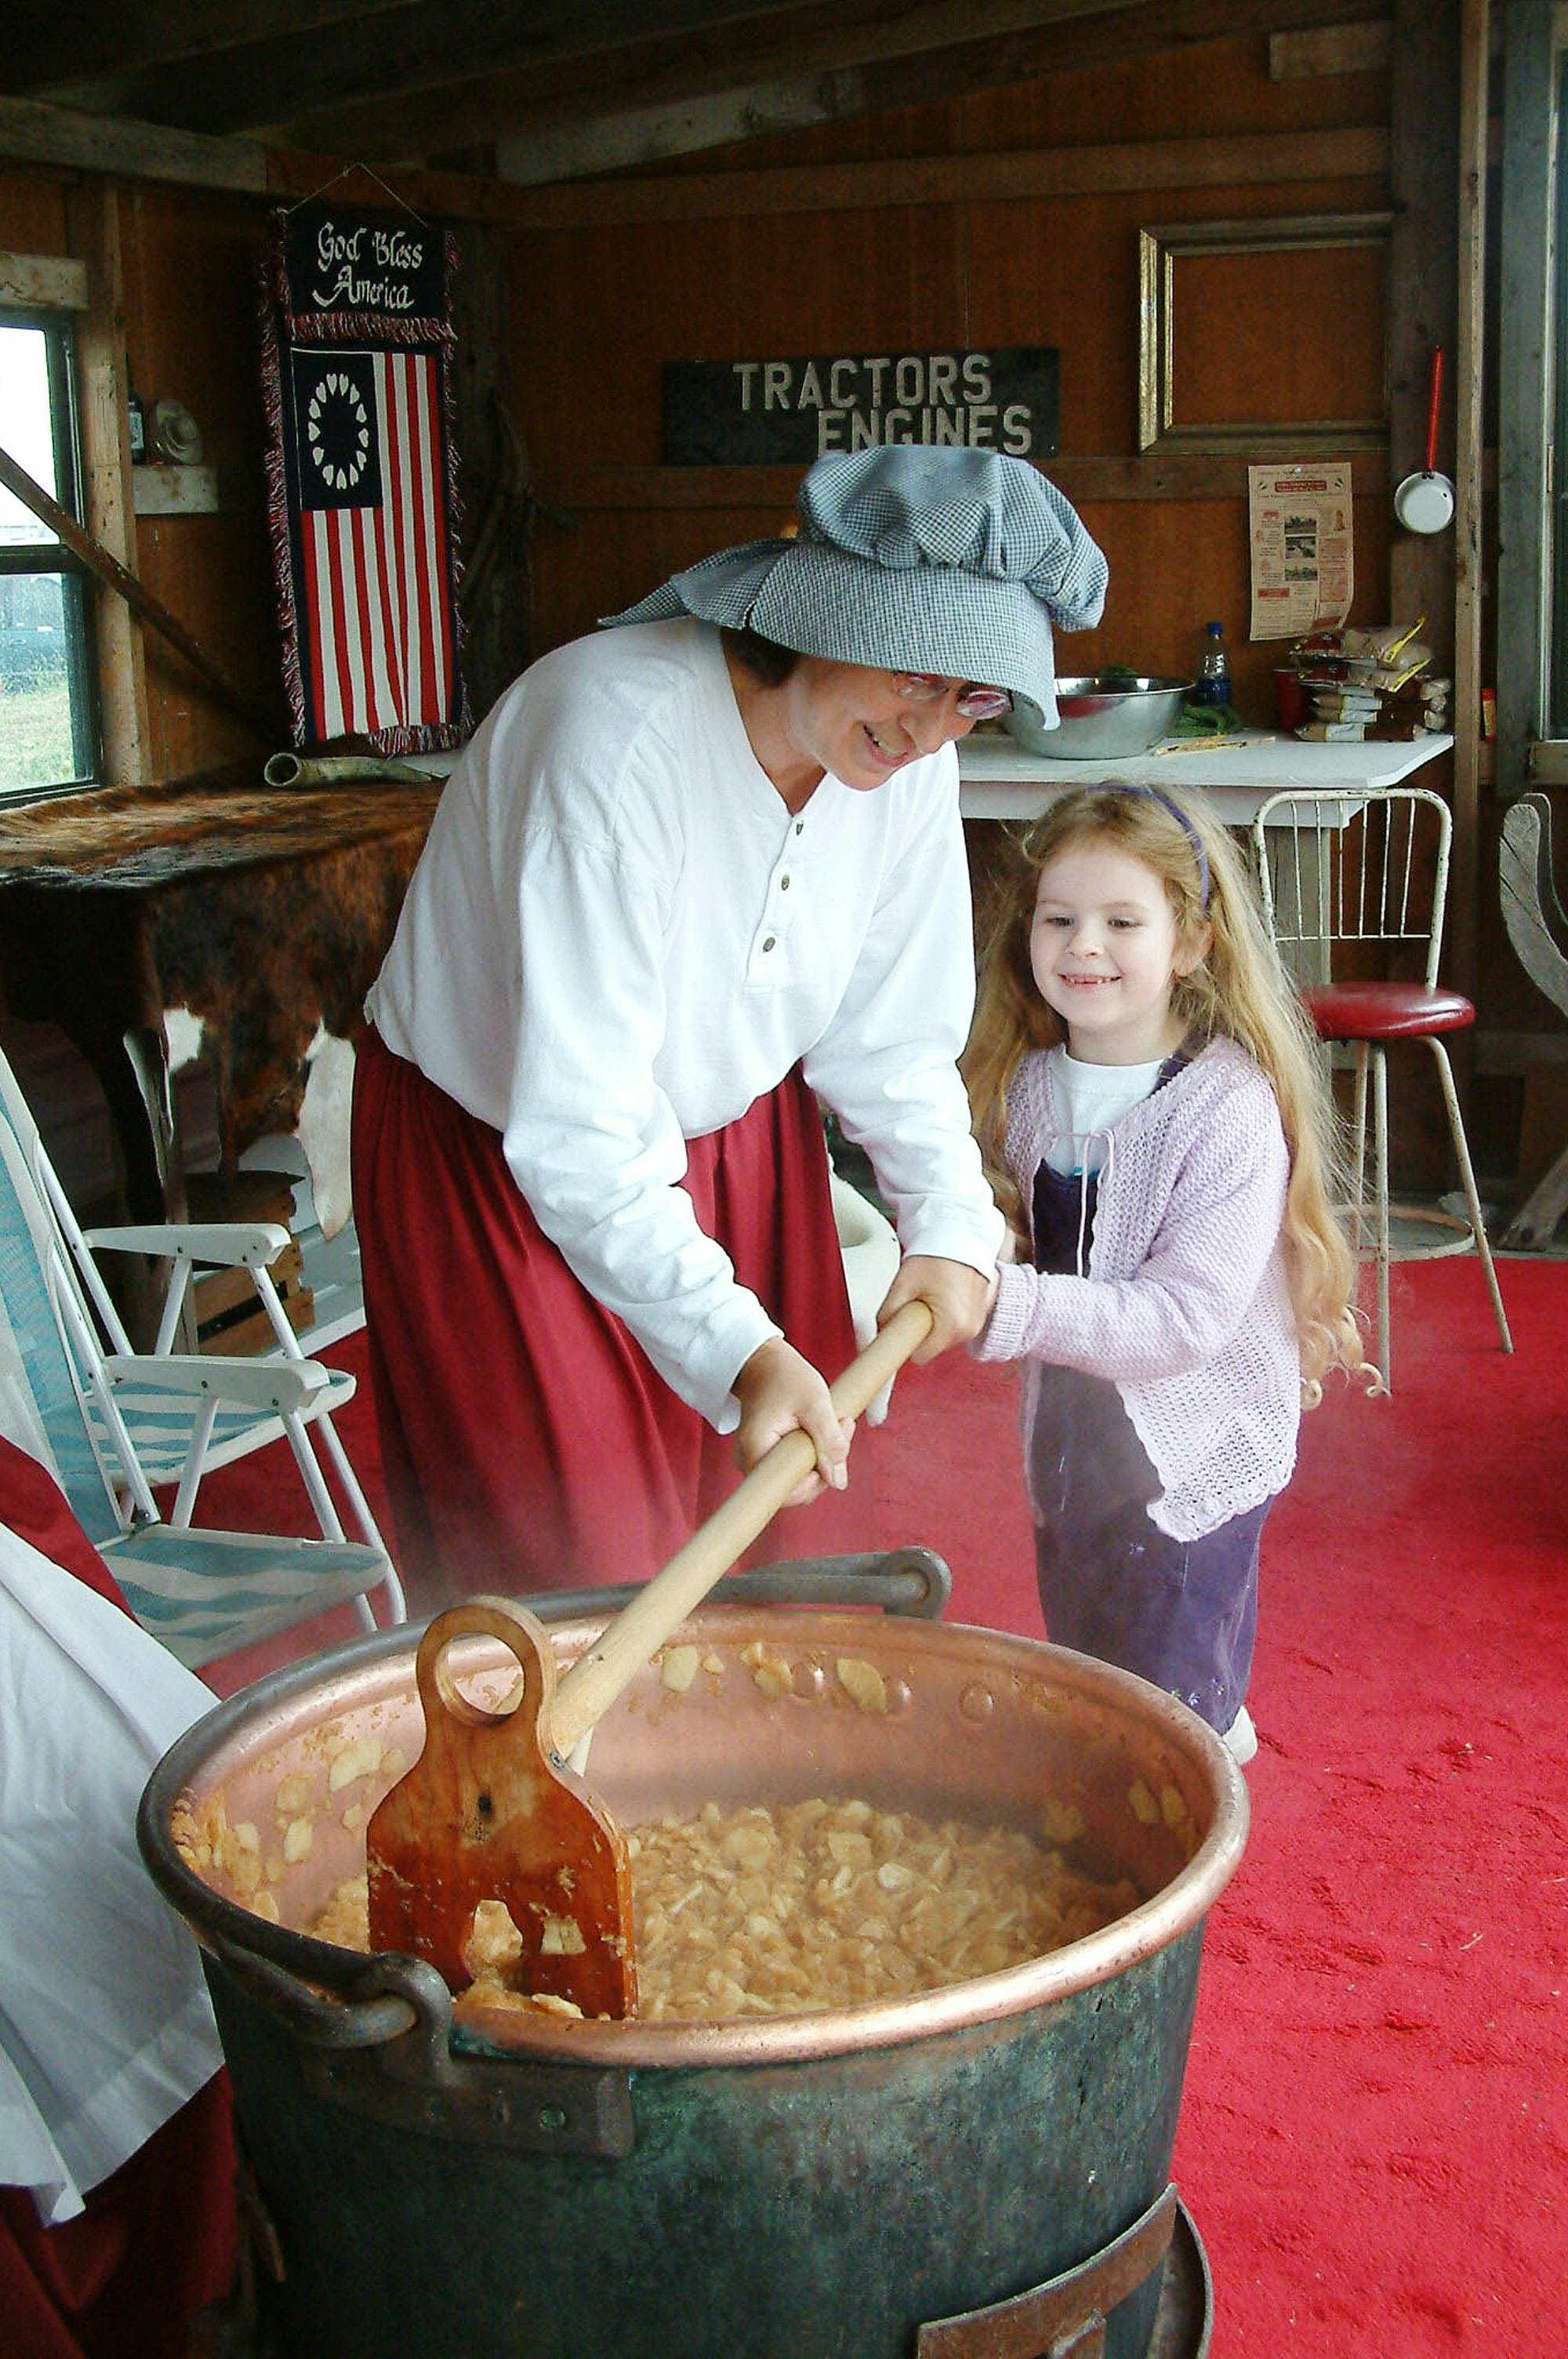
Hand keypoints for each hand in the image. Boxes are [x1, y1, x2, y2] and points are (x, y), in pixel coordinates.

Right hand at [731, 1336, 854, 1505]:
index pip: (788, 1493)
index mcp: (755, 1450)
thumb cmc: (785, 1377)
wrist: (764, 1363)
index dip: (817, 1481)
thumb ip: (829, 1441)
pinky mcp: (765, 1458)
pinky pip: (794, 1469)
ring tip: (835, 1423)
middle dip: (825, 1465)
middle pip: (795, 1489)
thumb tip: (839, 1481)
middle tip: (841, 1427)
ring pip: (797, 1479)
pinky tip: (822, 1431)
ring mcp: (755, 1461)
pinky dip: (813, 1453)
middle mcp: (749, 1462)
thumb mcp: (815, 1403)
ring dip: (822, 1458)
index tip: (833, 1448)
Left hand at [877, 1254, 994, 1362]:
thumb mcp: (902, 1285)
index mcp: (952, 1325)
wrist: (961, 1235)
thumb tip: (881, 1331)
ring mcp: (978, 1322)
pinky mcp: (982, 1314)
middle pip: (932, 1346)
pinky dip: (949, 1314)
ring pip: (945, 1337)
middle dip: (921, 1329)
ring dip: (936, 1321)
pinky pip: (957, 1325)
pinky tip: (945, 1294)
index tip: (901, 1328)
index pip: (919, 1356)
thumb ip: (887, 1314)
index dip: (906, 1342)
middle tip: (918, 1301)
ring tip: (934, 1294)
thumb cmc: (936, 1255)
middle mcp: (969, 1328)